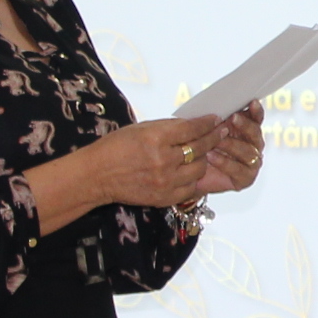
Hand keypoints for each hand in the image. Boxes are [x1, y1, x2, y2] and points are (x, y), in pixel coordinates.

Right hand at [89, 114, 229, 209]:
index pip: (192, 129)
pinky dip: (193, 179)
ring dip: (202, 160)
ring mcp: (165, 181)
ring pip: (199, 169)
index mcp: (156, 138)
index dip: (207, 124)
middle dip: (212, 139)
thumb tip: (193, 124)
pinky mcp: (164, 197)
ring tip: (202, 154)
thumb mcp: (141, 129)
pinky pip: (191, 188)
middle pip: (199, 148)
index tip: (215, 120)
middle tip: (220, 133)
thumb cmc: (116, 147)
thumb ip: (168, 128)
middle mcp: (163, 160)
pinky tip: (192, 172)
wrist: (97, 175)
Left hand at [192, 106, 266, 196]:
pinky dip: (223, 162)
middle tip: (233, 118)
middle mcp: (253, 145)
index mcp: (247, 130)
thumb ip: (214, 119)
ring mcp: (252, 162)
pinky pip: (238, 169)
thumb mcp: (205, 130)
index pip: (256, 118)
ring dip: (231, 144)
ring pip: (247, 151)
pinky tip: (211, 156)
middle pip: (255, 133)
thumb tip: (215, 105)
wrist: (192, 175)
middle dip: (245, 125)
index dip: (256, 110)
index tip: (252, 102)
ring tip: (215, 140)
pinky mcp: (246, 178)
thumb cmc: (200, 148)